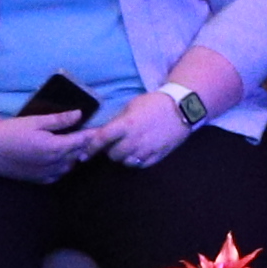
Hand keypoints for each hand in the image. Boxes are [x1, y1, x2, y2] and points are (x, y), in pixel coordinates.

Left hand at [81, 90, 202, 168]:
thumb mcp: (132, 106)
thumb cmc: (154, 103)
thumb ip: (117, 120)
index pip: (101, 139)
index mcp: (126, 124)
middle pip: (113, 155)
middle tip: (114, 144)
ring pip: (126, 162)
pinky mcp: (157, 156)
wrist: (182, 107)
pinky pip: (140, 164)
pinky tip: (139, 151)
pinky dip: (136, 159)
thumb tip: (104, 132)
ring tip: (128, 147)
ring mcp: (147, 149)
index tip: (83, 154)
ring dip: (124, 156)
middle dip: (110, 151)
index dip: (90, 148)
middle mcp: (134, 140)